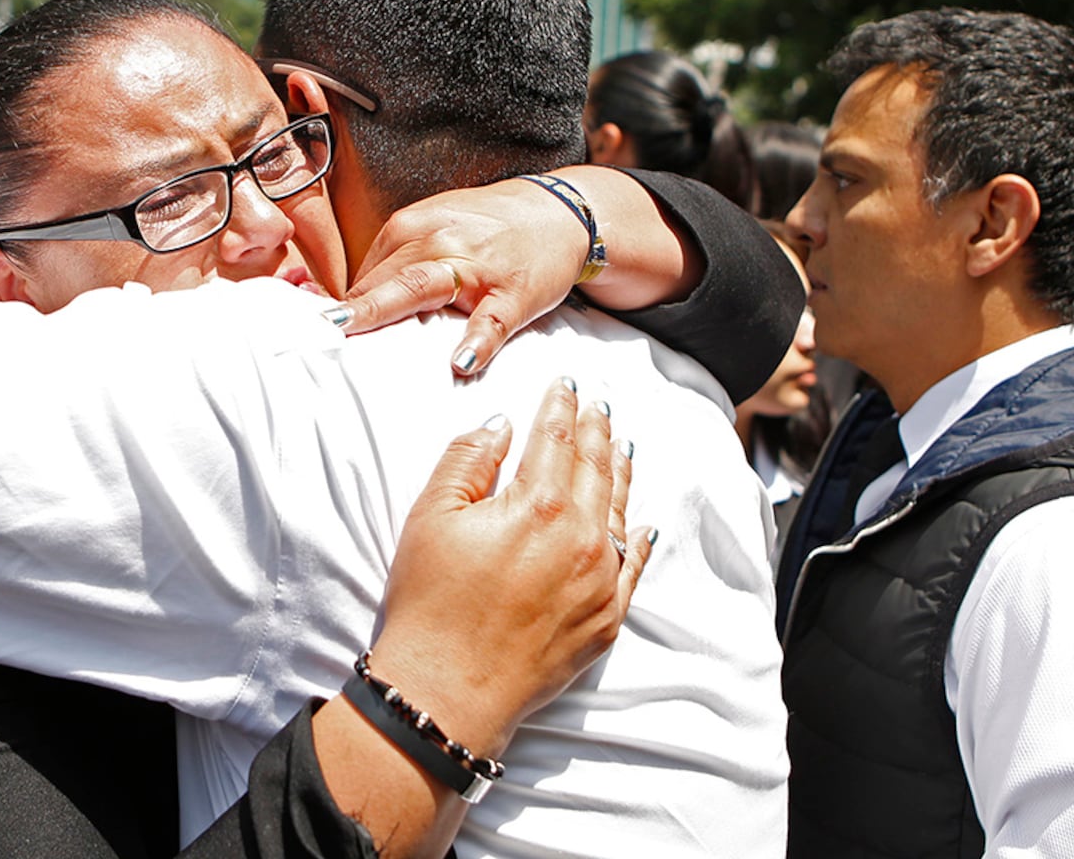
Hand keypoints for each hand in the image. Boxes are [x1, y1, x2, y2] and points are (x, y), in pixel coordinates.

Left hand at [332, 168, 694, 375]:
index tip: (298, 334)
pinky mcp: (510, 292)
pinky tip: (460, 363)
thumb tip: (344, 305)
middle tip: (296, 335)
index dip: (333, 310)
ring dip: (379, 309)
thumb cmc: (486, 230)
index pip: (361, 278)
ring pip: (418, 288)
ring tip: (345, 331)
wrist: (558, 212)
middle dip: (339, 311)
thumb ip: (394, 264)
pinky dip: (476, 341)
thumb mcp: (435, 231)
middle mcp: (434, 242)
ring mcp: (473, 267)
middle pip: (376, 282)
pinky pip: (490, 321)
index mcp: (408, 230)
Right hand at [366, 378, 653, 756]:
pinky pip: (634, 569)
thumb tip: (501, 425)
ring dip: (620, 472)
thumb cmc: (431, 604)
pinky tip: (643, 524)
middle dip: (597, 430)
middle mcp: (581, 537)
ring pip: (619, 510)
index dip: (560, 406)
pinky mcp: (606, 619)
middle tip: (600, 405)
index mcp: (538, 504)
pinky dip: (640, 540)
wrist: (448, 689)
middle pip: (596, 467)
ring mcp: (600, 581)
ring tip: (621, 444)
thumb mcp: (430, 517)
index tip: (566, 384)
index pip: (556, 438)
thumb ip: (468, 460)